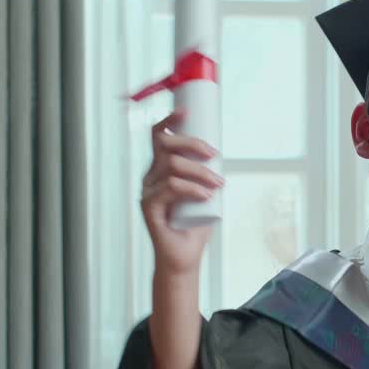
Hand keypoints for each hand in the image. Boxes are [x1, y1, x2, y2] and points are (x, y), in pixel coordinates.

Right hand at [140, 109, 221, 275]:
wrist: (184, 257)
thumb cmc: (195, 225)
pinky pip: (172, 187)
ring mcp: (148, 191)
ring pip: (172, 166)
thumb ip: (208, 174)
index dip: (170, 121)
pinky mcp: (149, 206)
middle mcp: (151, 177)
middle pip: (165, 145)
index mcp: (160, 169)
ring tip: (217, 184)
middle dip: (193, 144)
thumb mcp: (206, 192)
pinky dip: (192, 188)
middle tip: (215, 156)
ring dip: (200, 172)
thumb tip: (220, 156)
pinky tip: (206, 195)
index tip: (187, 112)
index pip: (158, 138)